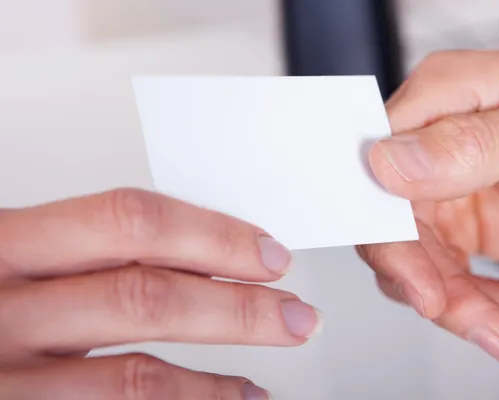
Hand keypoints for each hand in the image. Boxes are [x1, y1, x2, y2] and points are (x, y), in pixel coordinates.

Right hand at [0, 188, 320, 398]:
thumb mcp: (18, 258)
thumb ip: (88, 252)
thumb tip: (200, 247)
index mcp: (6, 244)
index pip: (126, 221)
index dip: (210, 235)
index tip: (268, 252)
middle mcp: (0, 310)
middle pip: (143, 298)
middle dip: (237, 307)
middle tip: (299, 312)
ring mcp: (6, 378)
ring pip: (136, 375)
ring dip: (224, 368)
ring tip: (276, 358)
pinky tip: (231, 397)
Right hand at [359, 43, 498, 363]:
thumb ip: (473, 144)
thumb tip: (390, 162)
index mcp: (443, 98)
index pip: (379, 163)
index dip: (385, 226)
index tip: (414, 278)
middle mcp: (431, 144)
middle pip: (392, 224)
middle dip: (425, 280)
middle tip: (459, 314)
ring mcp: (443, 188)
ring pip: (418, 262)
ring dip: (462, 305)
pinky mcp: (461, 226)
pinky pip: (450, 277)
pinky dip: (487, 305)